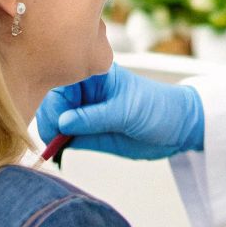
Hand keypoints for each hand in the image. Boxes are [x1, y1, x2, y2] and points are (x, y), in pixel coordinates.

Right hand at [36, 62, 204, 160]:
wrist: (177, 128)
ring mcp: (83, 112)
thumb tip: (63, 122)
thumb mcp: (127, 112)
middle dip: (48, 118)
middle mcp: (85, 91)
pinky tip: (56, 151)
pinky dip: (56, 144)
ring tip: (54, 146)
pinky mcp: (85, 132)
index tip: (57, 123)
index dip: (54, 102)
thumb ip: (95, 117)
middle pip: (52, 102)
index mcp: (95, 74)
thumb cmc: (158, 109)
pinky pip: (63, 136)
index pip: (62, 83)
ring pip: (54, 120)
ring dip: (49, 133)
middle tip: (53, 139)